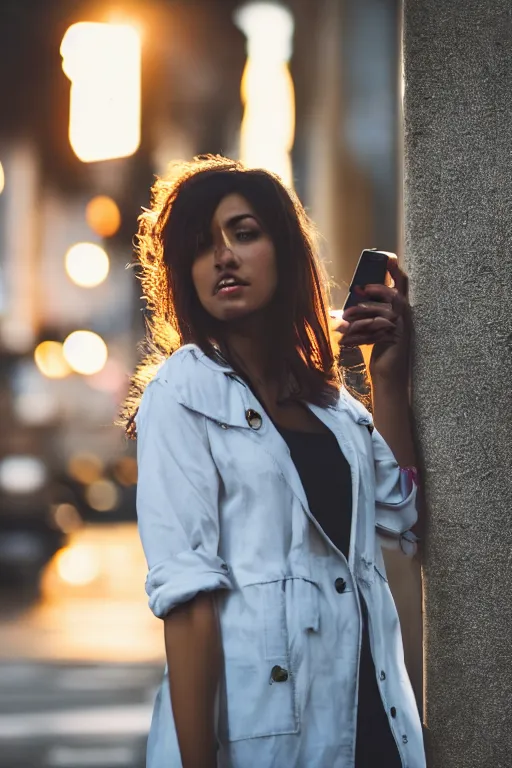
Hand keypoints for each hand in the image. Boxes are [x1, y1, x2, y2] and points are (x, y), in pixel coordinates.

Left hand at [330, 256, 410, 386]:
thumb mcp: (370, 327)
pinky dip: (357, 337)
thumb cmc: (377, 347)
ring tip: (342, 324)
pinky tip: (345, 342)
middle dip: (374, 291)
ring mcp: (401, 327)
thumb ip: (360, 316)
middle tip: (357, 291)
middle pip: (392, 295)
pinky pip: (374, 332)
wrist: (387, 373)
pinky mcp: (395, 339)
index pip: (402, 285)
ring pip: (379, 314)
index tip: (388, 258)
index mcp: (399, 308)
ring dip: (358, 317)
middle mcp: (404, 315)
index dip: (395, 271)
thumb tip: (336, 313)